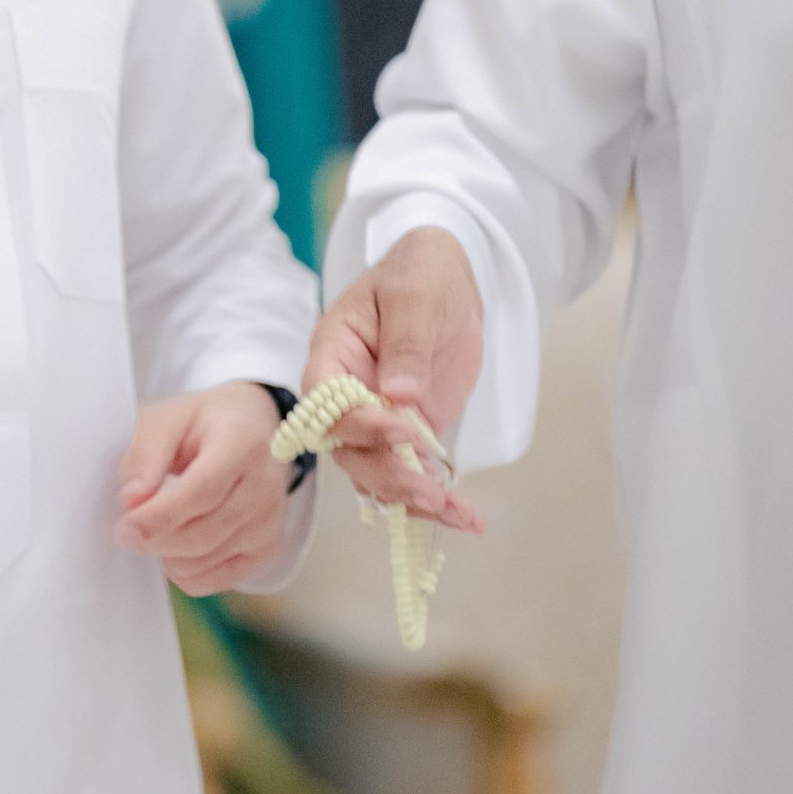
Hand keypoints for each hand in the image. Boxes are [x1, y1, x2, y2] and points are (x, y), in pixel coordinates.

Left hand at [110, 382, 297, 595]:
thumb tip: (130, 501)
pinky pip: (220, 579)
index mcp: (241, 444)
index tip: (123, 529)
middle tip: (125, 531)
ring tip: (153, 530)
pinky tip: (175, 550)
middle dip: (155, 539)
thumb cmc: (204, 423)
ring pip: (207, 560)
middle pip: (202, 533)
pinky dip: (187, 573)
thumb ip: (145, 454)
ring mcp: (271, 521)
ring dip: (167, 555)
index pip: (201, 492)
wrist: (255, 427)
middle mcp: (265, 486)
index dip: (159, 516)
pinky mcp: (269, 547)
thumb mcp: (168, 418)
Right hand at [304, 228, 486, 531]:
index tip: (401, 429)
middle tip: (427, 488)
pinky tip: (467, 518)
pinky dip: (437, 500)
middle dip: (386, 473)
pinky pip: (412, 474)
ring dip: (410, 498)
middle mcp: (347, 395)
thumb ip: (405, 341)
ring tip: (453, 511)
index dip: (356, 423)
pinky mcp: (410, 435)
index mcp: (332, 355)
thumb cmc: (419, 275)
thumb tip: (399, 394)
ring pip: (377, 473)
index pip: (325, 401)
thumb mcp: (414, 296)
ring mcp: (378, 419)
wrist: (447, 281)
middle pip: (348, 449)